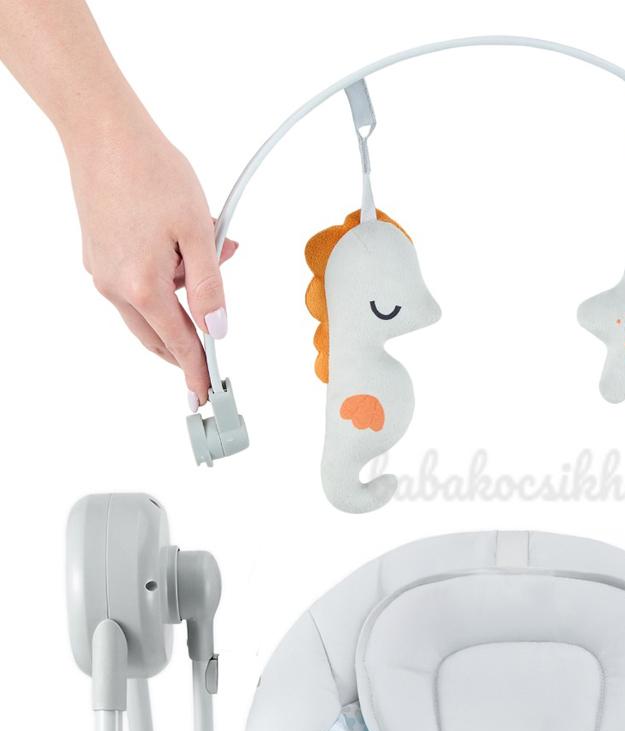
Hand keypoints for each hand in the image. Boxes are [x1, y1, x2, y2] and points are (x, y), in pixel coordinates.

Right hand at [65, 119, 236, 404]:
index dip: (197, 370)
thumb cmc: (152, 171)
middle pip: (159, 335)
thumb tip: (216, 327)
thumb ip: (210, 286)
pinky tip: (181, 243)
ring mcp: (101, 271)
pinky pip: (136, 283)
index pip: (178, 345)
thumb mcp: (199, 232)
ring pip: (147, 308)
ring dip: (179, 298)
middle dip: (189, 338)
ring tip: (206, 251)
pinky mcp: (96, 254)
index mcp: (143, 286)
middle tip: (212, 332)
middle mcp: (115, 286)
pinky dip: (163, 277)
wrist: (103, 131)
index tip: (205, 395)